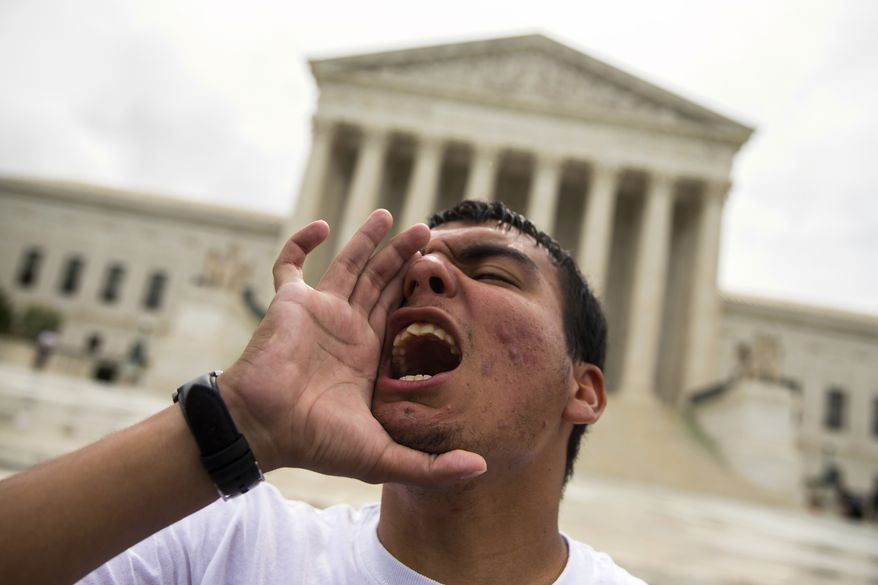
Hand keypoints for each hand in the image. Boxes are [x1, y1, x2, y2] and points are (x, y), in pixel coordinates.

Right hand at [220, 210, 485, 485]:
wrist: (263, 429)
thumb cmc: (315, 443)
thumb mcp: (381, 458)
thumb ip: (430, 466)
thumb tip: (481, 469)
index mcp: (368, 354)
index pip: (400, 312)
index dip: (418, 291)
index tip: (443, 269)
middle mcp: (346, 328)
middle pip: (381, 281)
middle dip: (403, 255)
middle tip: (427, 231)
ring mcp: (318, 311)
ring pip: (348, 264)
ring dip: (368, 239)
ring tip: (392, 214)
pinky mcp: (289, 302)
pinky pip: (291, 264)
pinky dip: (302, 243)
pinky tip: (323, 225)